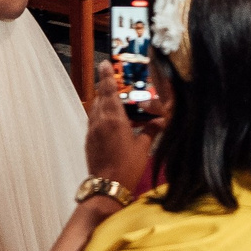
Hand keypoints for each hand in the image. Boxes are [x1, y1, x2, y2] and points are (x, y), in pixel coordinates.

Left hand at [84, 63, 158, 191]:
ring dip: (101, 100)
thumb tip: (161, 121)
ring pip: (95, 108)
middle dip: (105, 87)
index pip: (109, 91)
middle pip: (100, 97)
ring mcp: (92, 130)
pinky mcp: (89, 140)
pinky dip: (99, 113)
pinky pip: (93, 120)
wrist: (107, 187)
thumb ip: (151, 130)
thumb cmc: (128, 166)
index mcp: (114, 119)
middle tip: (110, 78)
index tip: (104, 63)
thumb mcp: (143, 147)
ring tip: (110, 97)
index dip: (106, 76)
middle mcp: (100, 121)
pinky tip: (107, 118)